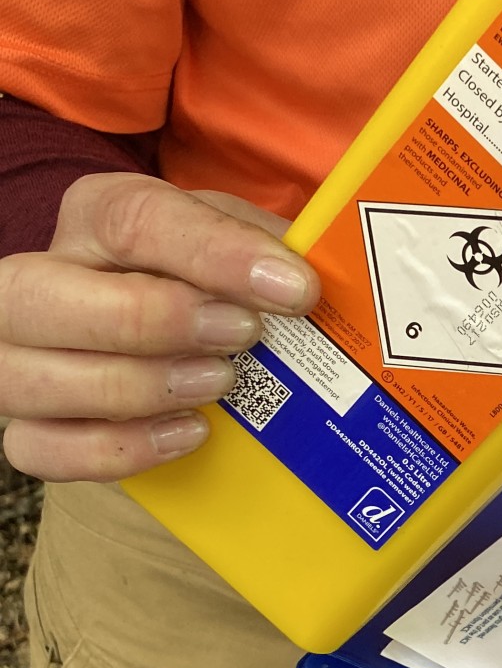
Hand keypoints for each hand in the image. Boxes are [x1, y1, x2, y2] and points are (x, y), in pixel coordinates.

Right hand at [0, 173, 317, 481]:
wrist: (180, 324)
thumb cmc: (214, 277)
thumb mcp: (243, 240)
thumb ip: (272, 249)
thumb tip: (307, 284)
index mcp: (97, 217)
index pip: (129, 220)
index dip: (214, 254)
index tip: (293, 287)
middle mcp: (38, 280)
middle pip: (35, 296)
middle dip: (145, 320)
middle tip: (240, 335)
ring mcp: (18, 357)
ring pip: (24, 377)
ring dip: (132, 387)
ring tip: (219, 383)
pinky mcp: (31, 425)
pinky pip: (40, 448)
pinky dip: (116, 450)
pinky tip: (188, 434)